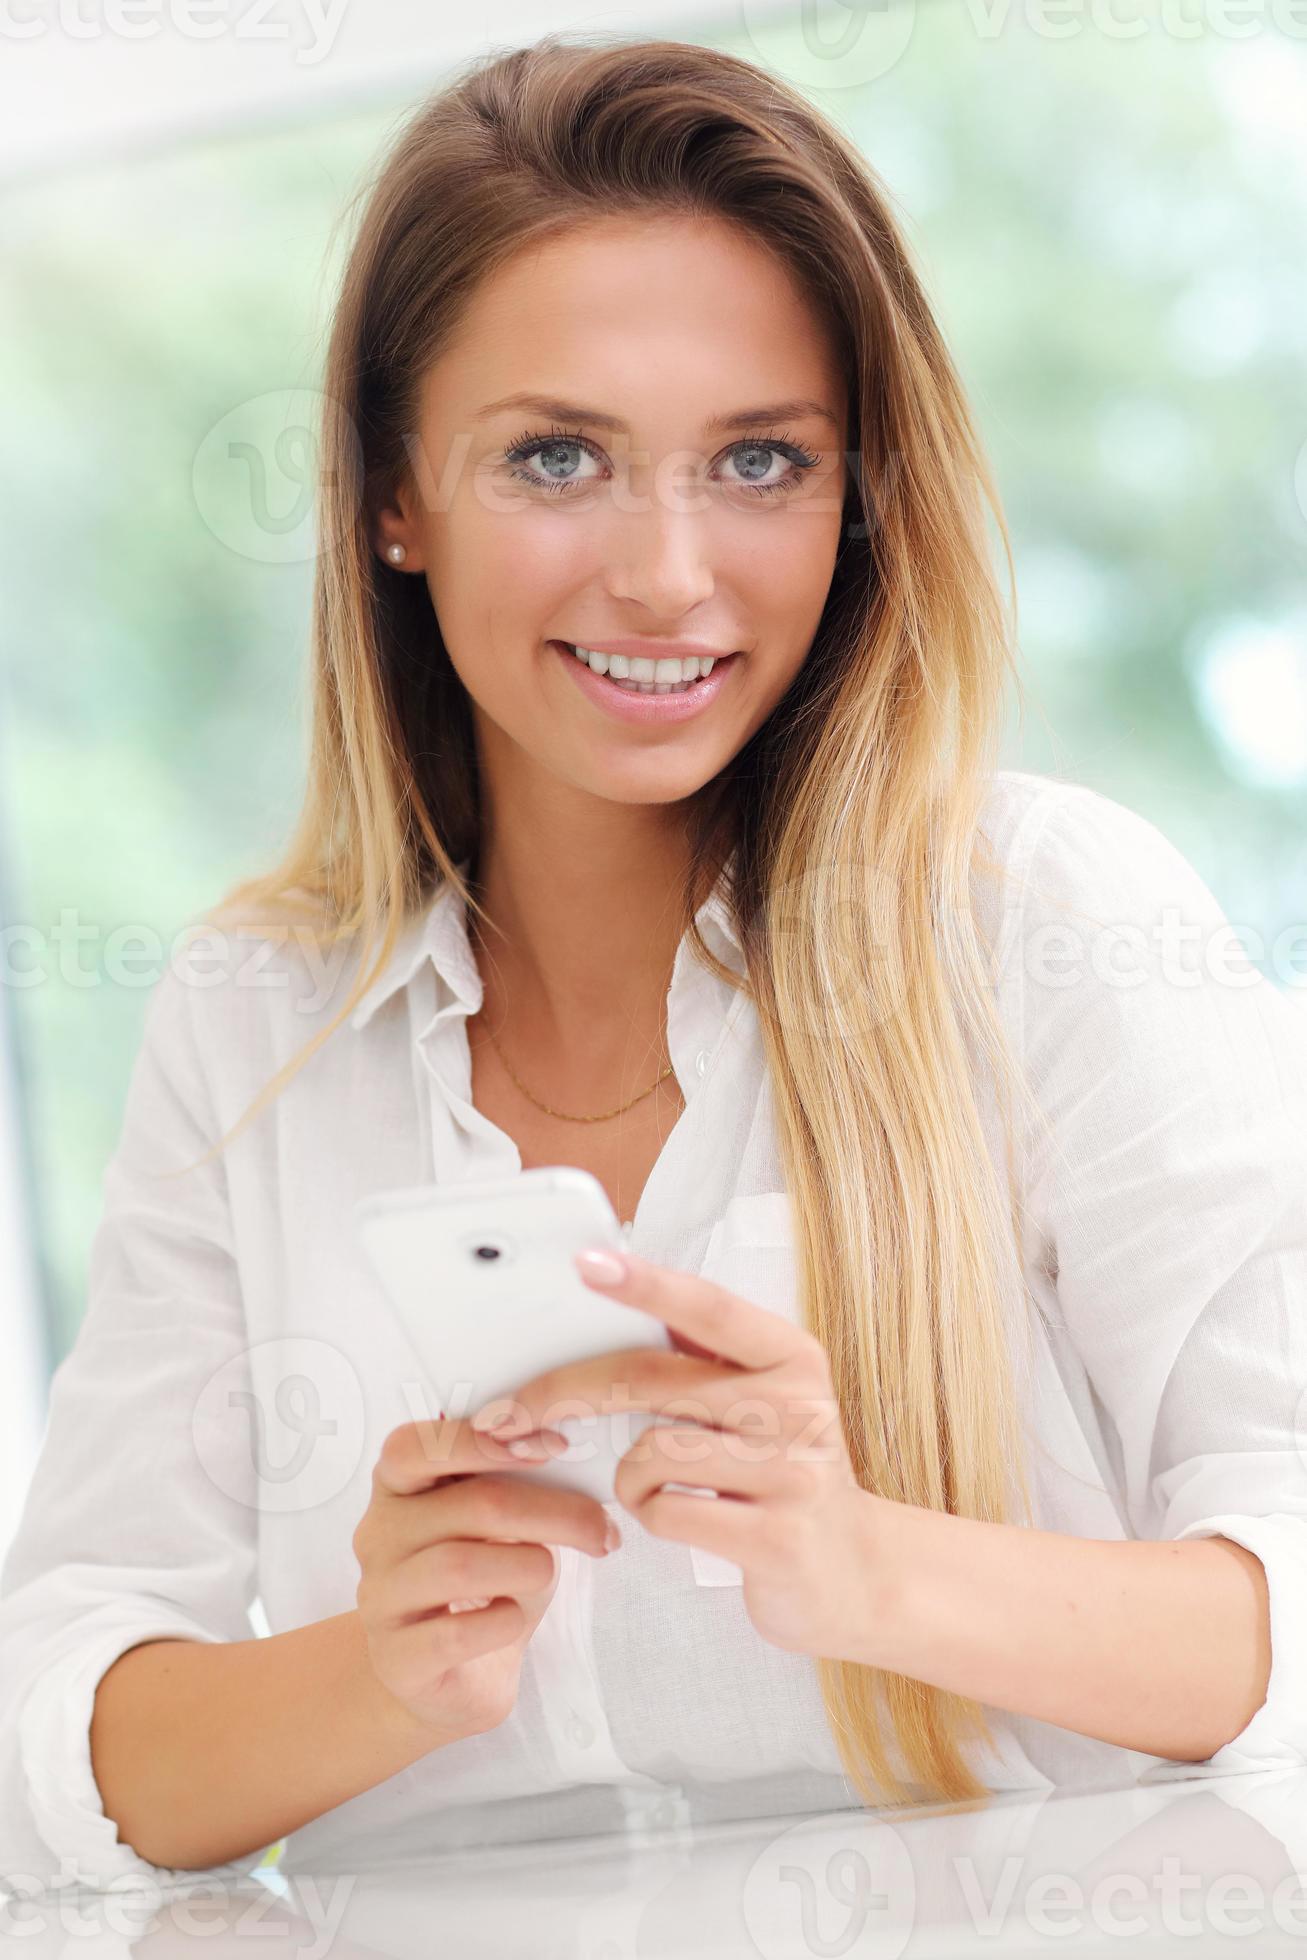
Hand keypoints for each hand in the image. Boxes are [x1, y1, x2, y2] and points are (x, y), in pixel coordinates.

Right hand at [352, 1415, 616, 1738]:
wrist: (450, 1674)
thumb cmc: (481, 1583)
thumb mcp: (497, 1523)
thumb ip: (514, 1485)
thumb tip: (578, 1465)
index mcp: (397, 1487)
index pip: (416, 1446)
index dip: (484, 1442)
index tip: (555, 1448)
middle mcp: (378, 1536)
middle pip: (468, 1504)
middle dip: (550, 1512)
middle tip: (598, 1528)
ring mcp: (381, 1598)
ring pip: (459, 1566)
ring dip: (527, 1566)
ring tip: (547, 1572)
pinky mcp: (397, 1658)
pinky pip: (456, 1633)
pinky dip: (504, 1621)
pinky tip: (514, 1618)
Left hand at [469, 1245, 881, 1660]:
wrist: (855, 1572)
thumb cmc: (782, 1474)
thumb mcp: (762, 1403)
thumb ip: (701, 1363)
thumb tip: (604, 1314)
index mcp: (790, 1354)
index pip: (706, 1307)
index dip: (645, 1283)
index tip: (587, 1262)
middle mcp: (797, 1403)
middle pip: (651, 1379)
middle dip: (566, 1392)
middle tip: (513, 1413)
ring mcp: (791, 1471)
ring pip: (652, 1451)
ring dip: (628, 1475)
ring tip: (650, 1488)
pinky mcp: (774, 1535)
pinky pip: (667, 1510)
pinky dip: (649, 1515)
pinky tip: (674, 1518)